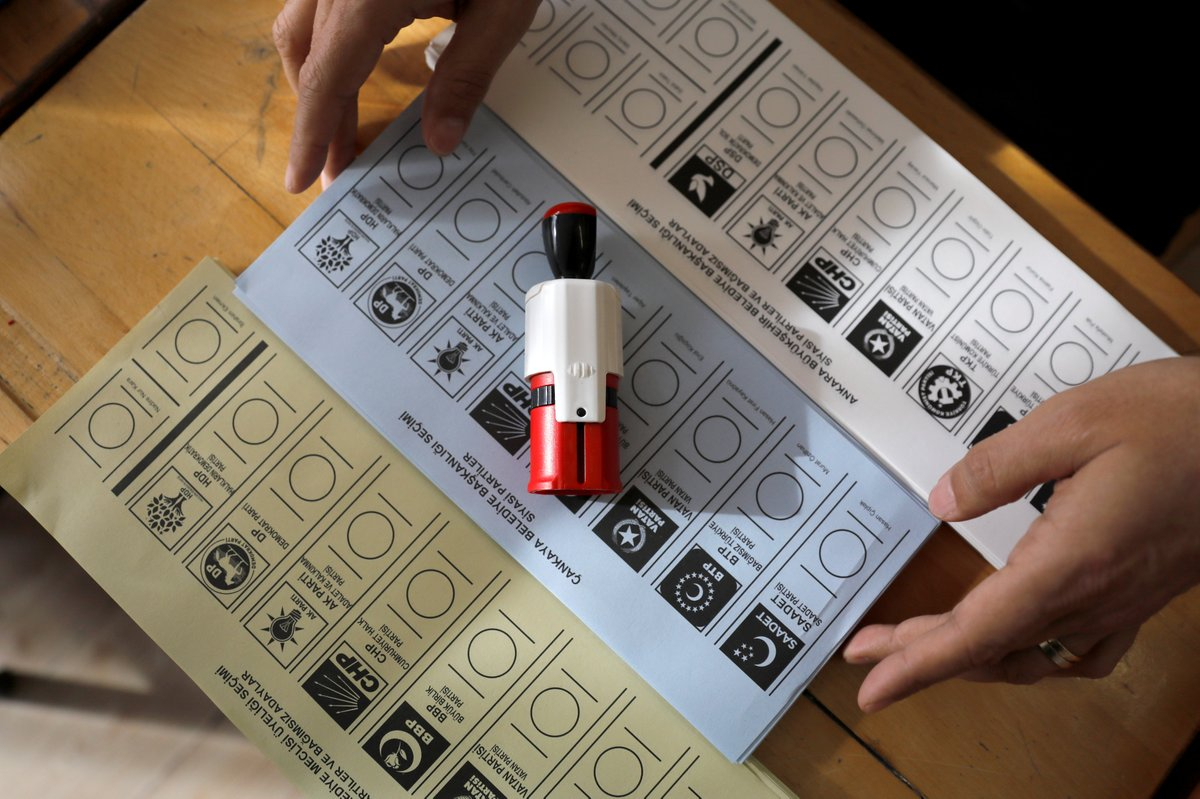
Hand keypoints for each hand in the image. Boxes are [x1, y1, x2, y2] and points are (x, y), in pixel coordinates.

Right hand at [273, 0, 539, 192]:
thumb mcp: (503, 8)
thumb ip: (467, 75)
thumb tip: (441, 138)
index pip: (328, 78)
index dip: (314, 134)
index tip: (306, 177)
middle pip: (306, 55)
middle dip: (318, 116)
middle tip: (336, 165)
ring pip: (302, 25)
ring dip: (317, 80)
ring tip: (343, 127)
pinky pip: (318, 3)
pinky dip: (327, 45)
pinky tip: (351, 69)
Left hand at [843, 356, 1199, 710]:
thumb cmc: (1181, 420)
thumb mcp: (1074, 422)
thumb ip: (997, 467)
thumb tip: (941, 503)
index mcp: (1072, 560)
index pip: (977, 631)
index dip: (917, 661)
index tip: (871, 680)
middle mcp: (1097, 595)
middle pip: (992, 646)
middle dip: (920, 654)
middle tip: (866, 651)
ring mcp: (1124, 600)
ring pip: (1032, 653)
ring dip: (970, 654)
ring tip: (920, 645)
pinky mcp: (1143, 590)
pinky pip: (1083, 648)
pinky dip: (1034, 654)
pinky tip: (1018, 644)